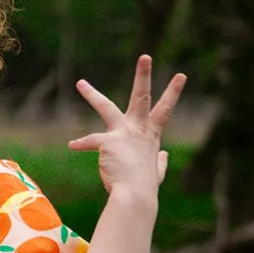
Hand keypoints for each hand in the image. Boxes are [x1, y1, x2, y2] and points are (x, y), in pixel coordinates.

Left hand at [69, 55, 186, 201]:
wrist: (135, 196)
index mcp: (151, 136)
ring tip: (80, 83)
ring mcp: (124, 134)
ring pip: (106, 107)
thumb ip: (160, 163)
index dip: (173, 93)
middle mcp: (139, 130)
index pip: (165, 110)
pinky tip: (72, 145)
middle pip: (142, 97)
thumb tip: (164, 156)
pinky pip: (90, 141)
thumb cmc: (144, 188)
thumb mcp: (157, 173)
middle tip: (145, 56)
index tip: (180, 75)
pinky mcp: (108, 142)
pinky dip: (80, 144)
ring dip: (92, 94)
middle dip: (143, 76)